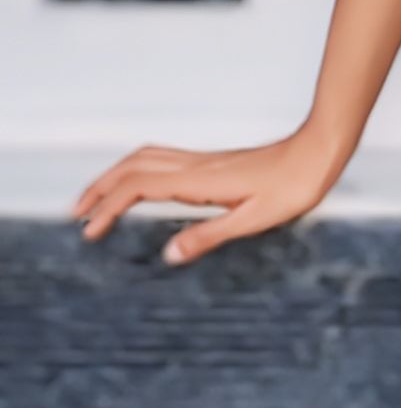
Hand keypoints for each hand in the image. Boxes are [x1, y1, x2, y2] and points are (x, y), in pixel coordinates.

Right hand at [69, 126, 345, 265]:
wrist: (317, 151)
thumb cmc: (293, 187)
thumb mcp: (253, 220)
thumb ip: (209, 236)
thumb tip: (168, 256)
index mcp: (198, 181)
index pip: (137, 189)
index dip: (109, 208)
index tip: (90, 231)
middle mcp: (194, 165)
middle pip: (131, 167)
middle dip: (99, 188)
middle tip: (76, 214)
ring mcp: (202, 160)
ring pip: (144, 158)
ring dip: (115, 175)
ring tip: (97, 198)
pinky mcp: (211, 162)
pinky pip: (162, 159)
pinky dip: (137, 170)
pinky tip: (140, 186)